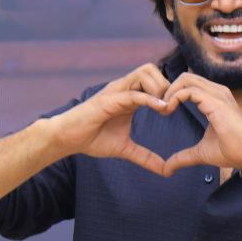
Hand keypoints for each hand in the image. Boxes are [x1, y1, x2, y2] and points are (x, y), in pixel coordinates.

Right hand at [41, 64, 176, 173]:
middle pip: (152, 69)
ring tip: (164, 109)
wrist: (67, 138)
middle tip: (170, 109)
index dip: (168, 92)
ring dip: (159, 89)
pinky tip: (161, 110)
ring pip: (145, 73)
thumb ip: (145, 157)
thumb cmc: (92, 139)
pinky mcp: (109, 100)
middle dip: (166, 86)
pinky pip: (134, 93)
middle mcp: (124, 89)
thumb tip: (165, 171)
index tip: (174, 111)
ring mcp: (116, 92)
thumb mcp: (125, 149)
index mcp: (129, 96)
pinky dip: (150, 99)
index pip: (154, 80)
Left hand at [160, 72, 241, 174]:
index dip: (173, 93)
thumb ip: (183, 157)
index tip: (164, 111)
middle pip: (186, 77)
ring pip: (186, 79)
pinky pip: (189, 91)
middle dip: (168, 89)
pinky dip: (175, 97)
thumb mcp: (200, 153)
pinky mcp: (216, 102)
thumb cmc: (231, 151)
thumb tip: (167, 169)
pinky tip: (168, 110)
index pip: (189, 84)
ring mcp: (218, 94)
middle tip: (160, 108)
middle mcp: (217, 92)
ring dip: (170, 92)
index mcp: (215, 98)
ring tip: (163, 109)